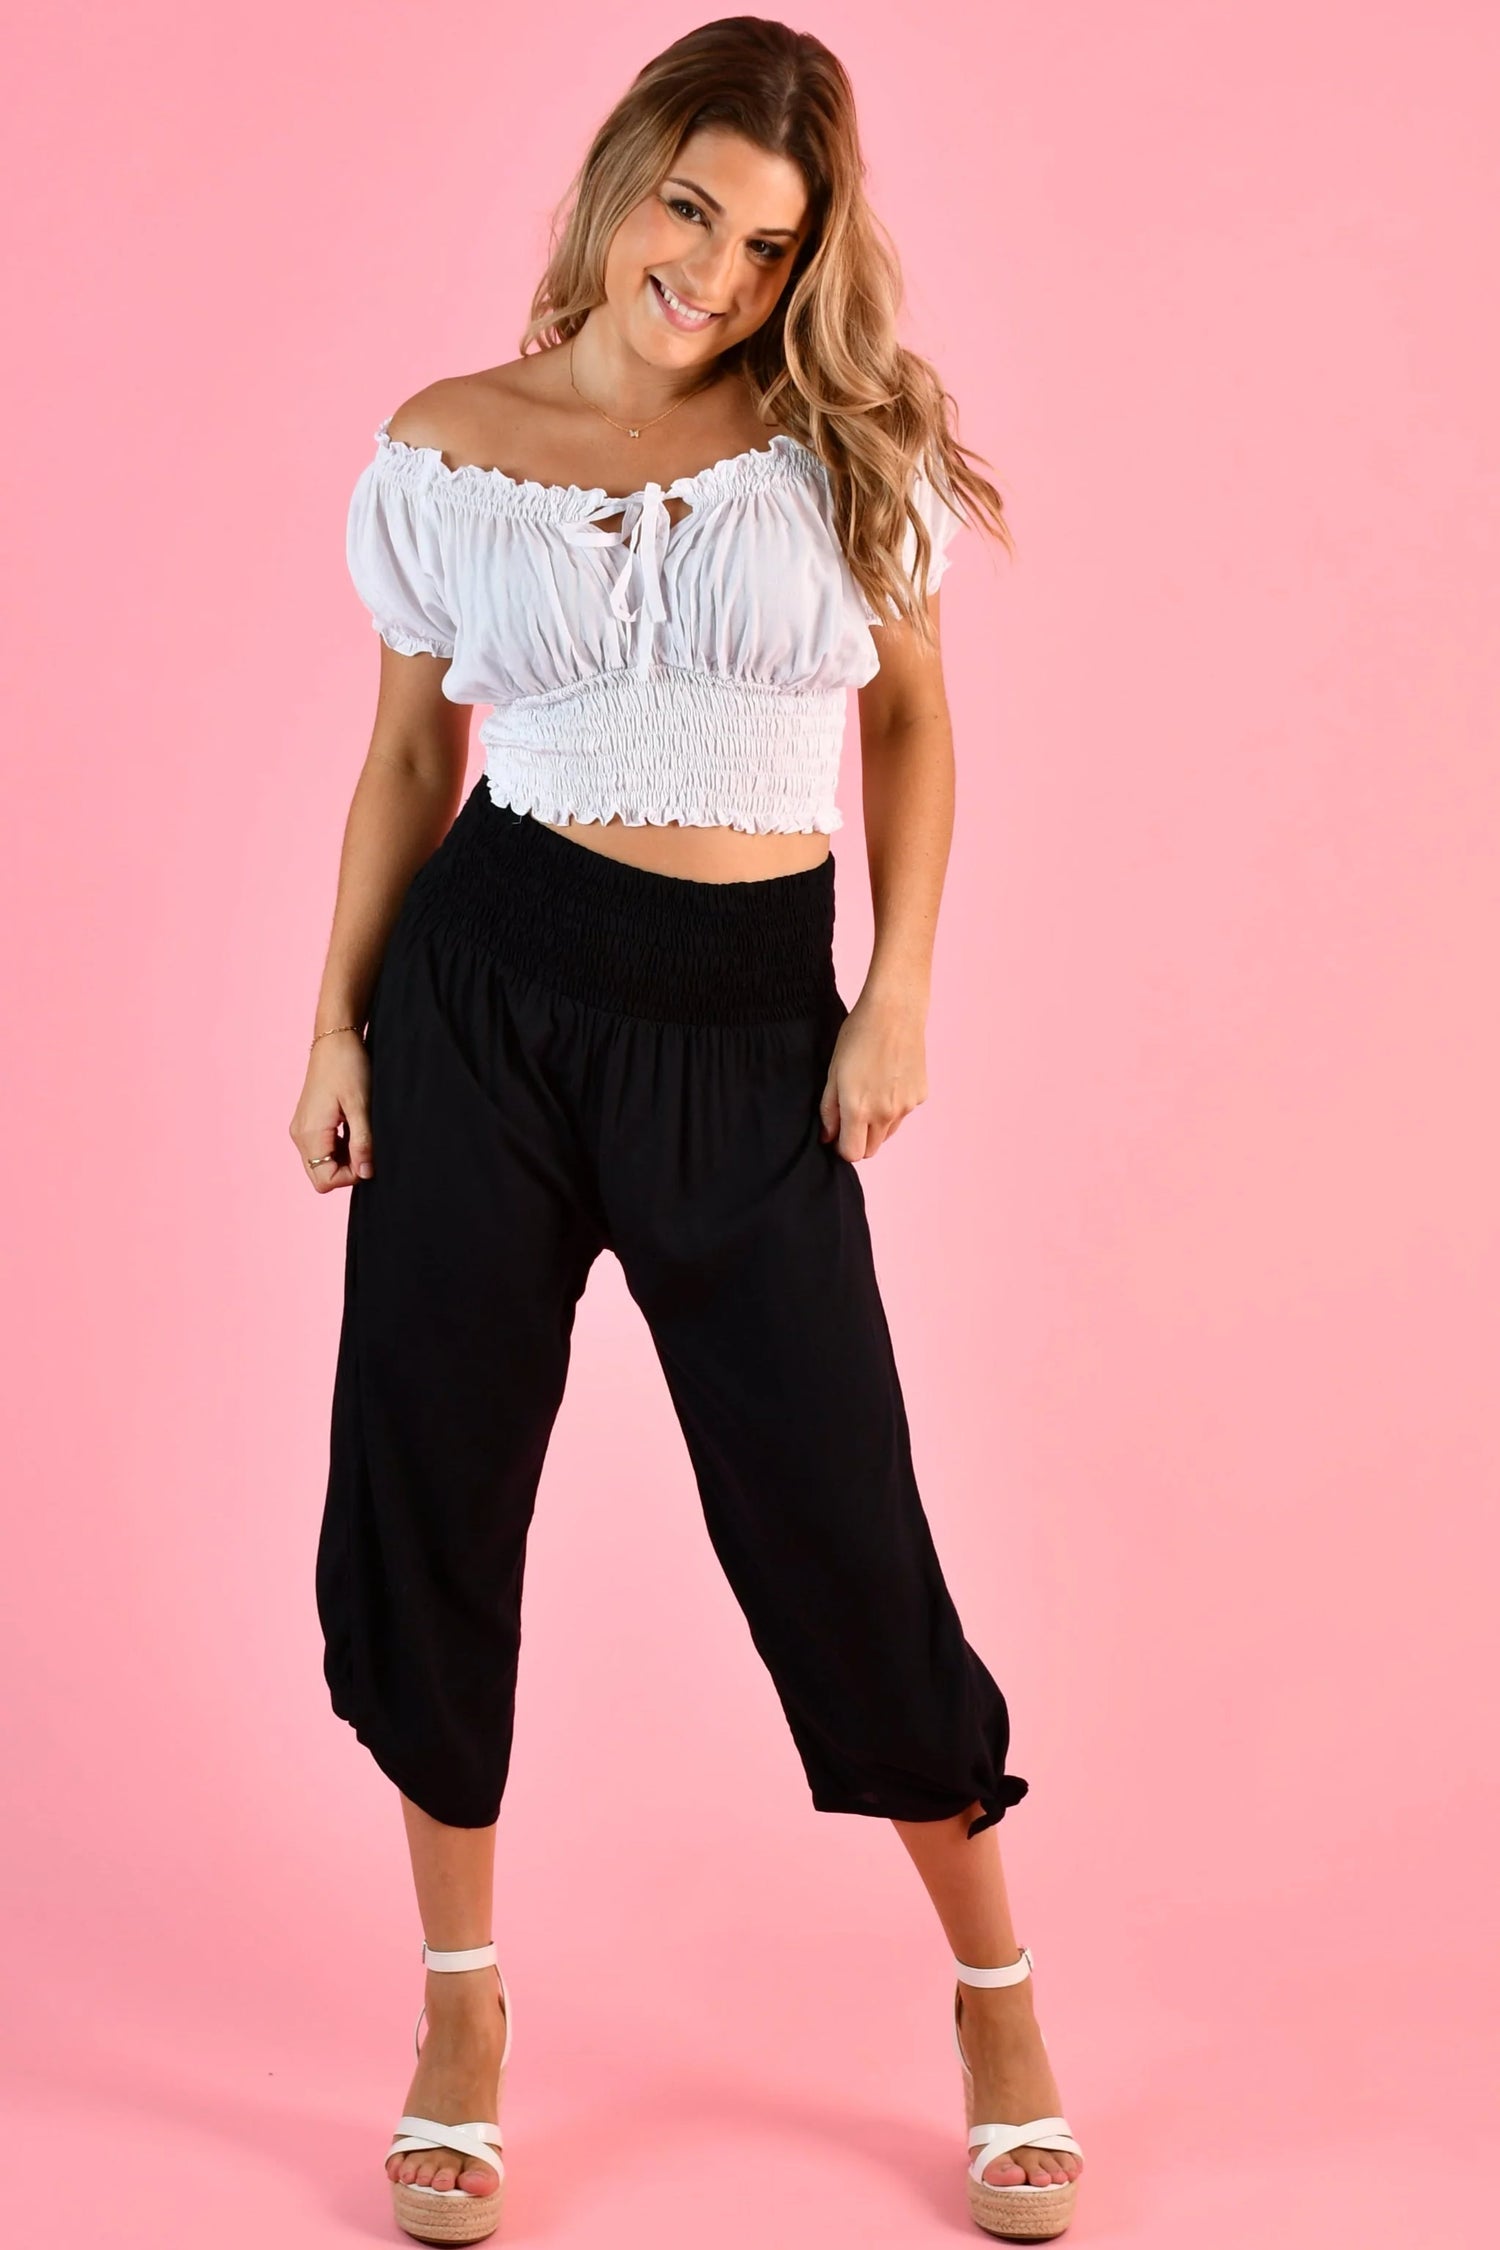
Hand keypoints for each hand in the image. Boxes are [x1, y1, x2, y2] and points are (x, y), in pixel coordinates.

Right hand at [289, 1028, 373, 1192]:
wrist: (335, 1040)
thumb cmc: (349, 1067)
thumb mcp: (361, 1106)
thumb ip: (362, 1142)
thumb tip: (366, 1173)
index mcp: (310, 1133)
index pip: (325, 1180)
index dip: (351, 1176)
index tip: (368, 1155)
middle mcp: (300, 1135)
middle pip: (320, 1176)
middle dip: (346, 1169)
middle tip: (366, 1146)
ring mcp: (301, 1129)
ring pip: (321, 1164)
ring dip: (343, 1158)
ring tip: (360, 1132)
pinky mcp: (306, 1122)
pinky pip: (320, 1149)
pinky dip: (338, 1148)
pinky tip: (352, 1129)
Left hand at [818, 987, 928, 1160]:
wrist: (895, 1011)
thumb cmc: (858, 1036)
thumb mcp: (833, 1072)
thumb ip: (829, 1110)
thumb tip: (828, 1137)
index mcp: (859, 1109)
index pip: (852, 1154)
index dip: (842, 1147)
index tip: (838, 1134)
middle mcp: (885, 1113)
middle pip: (871, 1149)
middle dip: (859, 1140)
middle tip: (851, 1115)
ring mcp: (906, 1106)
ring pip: (888, 1132)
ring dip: (877, 1124)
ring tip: (871, 1091)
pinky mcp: (920, 1095)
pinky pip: (903, 1113)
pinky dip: (894, 1106)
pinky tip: (888, 1079)